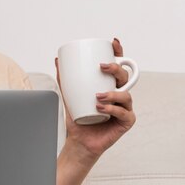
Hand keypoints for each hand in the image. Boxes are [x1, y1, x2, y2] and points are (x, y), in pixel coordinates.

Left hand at [54, 38, 135, 159]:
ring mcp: (125, 108)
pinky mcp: (126, 122)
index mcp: (109, 87)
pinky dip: (113, 109)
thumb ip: (65, 80)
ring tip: (97, 96)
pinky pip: (124, 113)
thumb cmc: (78, 119)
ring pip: (126, 95)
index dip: (119, 53)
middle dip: (116, 69)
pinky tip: (101, 108)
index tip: (113, 43)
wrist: (79, 141)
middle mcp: (120, 96)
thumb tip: (58, 61)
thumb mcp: (69, 97)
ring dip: (113, 93)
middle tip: (102, 67)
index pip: (117, 67)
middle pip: (125, 77)